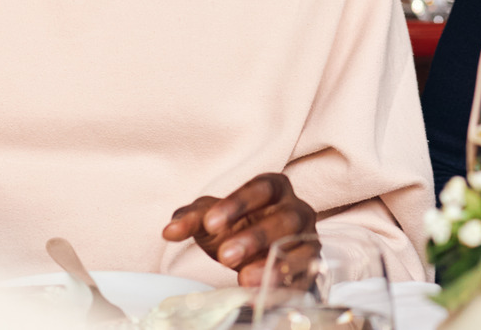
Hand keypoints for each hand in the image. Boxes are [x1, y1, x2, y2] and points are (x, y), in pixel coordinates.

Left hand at [163, 173, 316, 286]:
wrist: (255, 252)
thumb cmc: (236, 227)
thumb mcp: (211, 220)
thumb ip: (191, 220)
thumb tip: (170, 231)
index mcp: (274, 188)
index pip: (261, 188)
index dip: (238, 204)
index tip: (210, 223)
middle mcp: (297, 209)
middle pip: (284, 218)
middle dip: (255, 237)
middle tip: (225, 256)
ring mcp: (307, 237)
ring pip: (298, 246)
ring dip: (272, 262)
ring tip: (244, 278)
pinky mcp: (310, 264)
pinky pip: (305, 273)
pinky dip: (285, 283)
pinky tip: (262, 293)